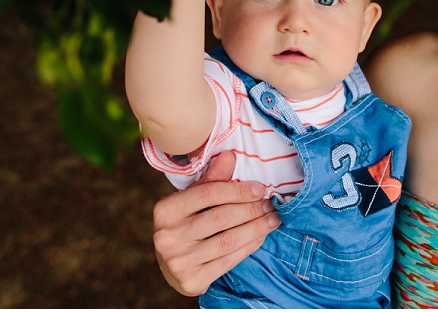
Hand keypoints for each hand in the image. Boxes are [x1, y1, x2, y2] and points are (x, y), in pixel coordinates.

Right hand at [153, 148, 279, 296]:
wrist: (170, 266)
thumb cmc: (185, 224)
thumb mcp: (192, 199)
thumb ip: (211, 180)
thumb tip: (230, 157)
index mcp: (166, 209)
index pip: (209, 193)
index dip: (238, 190)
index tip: (260, 189)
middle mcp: (169, 236)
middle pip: (221, 218)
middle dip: (251, 209)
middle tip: (269, 205)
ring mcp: (179, 261)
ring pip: (227, 241)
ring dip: (255, 229)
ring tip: (271, 221)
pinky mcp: (191, 281)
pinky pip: (227, 261)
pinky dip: (248, 248)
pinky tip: (259, 238)